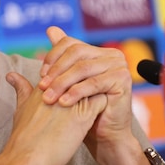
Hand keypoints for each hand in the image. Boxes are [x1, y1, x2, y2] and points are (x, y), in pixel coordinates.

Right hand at [0, 72, 106, 164]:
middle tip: (96, 90)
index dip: (75, 77)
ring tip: (103, 101)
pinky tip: (104, 113)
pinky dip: (105, 103)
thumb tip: (11, 75)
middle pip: (82, 75)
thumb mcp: (21, 107)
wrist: (26, 159)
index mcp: (46, 85)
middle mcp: (60, 89)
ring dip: (99, 90)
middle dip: (89, 80)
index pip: (67, 70)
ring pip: (94, 85)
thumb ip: (21, 89)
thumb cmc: (23, 138)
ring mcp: (72, 101)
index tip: (79, 87)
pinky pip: (102, 100)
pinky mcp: (84, 116)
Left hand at [37, 27, 151, 164]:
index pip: (70, 44)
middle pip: (77, 53)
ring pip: (83, 69)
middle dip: (56, 71)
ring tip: (49, 97)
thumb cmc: (83, 110)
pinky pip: (94, 83)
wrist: (103, 135)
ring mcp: (120, 66)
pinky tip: (64, 103)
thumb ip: (61, 57)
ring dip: (62, 83)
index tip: (40, 75)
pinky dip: (76, 92)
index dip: (52, 57)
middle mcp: (111, 55)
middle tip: (41, 87)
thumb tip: (51, 29)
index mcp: (98, 52)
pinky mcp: (123, 80)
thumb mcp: (69, 82)